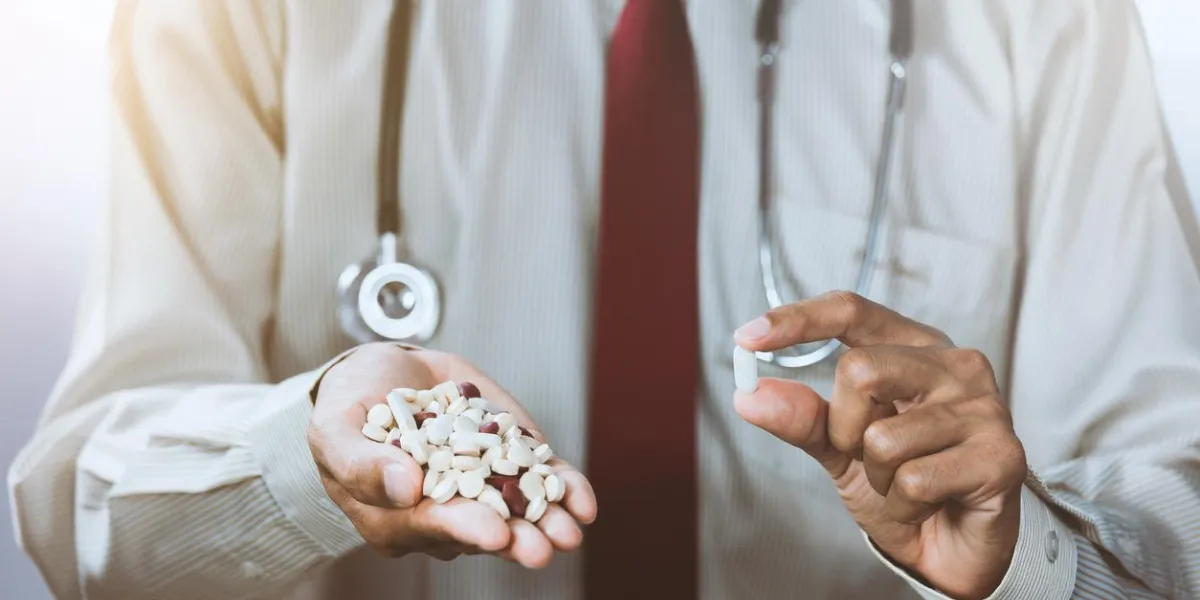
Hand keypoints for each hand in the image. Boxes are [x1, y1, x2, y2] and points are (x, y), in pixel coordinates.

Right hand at [307, 343, 596, 567]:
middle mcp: (443, 511)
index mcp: (395, 516)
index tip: (492, 531)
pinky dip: (564, 490)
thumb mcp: (335, 428)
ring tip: (570, 531)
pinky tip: (583, 502)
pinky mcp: (510, 461)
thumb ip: (359, 462)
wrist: (384, 374)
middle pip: (482, 530)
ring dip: (547, 522)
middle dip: (515, 539)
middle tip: (540, 547)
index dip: (463, 529)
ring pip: (519, 512)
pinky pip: (541, 483)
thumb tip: (403, 488)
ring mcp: (482, 488)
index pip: (431, 527)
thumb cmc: (350, 405)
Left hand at [733, 292, 1025, 599]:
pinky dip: (903, 504)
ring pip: (883, 436)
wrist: (950, 549)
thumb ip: (802, 418)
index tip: (746, 337)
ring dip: (876, 477)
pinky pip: (914, 479)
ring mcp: (984, 407)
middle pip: (860, 370)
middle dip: (842, 427)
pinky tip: (927, 504)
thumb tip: (750, 395)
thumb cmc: (903, 485)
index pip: (852, 311)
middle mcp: (955, 365)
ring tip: (904, 485)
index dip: (797, 320)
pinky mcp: (1000, 455)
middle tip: (864, 455)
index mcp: (915, 348)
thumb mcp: (839, 447)